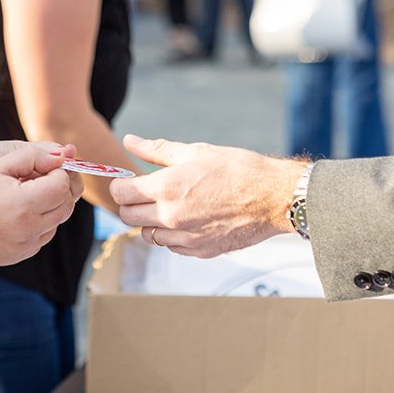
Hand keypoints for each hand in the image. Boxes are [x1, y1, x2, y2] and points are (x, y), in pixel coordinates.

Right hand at [0, 144, 78, 265]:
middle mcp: (28, 229)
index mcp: (23, 204)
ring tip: (24, 194)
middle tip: (39, 176)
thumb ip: (33, 156)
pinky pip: (42, 236)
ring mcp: (25, 246)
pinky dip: (39, 222)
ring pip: (57, 222)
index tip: (42, 165)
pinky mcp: (19, 255)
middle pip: (66, 205)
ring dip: (50, 205)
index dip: (57, 171)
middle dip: (59, 188)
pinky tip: (17, 212)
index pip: (63, 185)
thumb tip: (65, 154)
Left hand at [111, 135, 307, 257]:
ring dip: (150, 222)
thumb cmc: (238, 169)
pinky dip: (171, 235)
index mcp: (167, 188)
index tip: (129, 181)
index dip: (121, 185)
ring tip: (170, 207)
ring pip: (147, 236)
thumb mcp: (195, 152)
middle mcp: (171, 216)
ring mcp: (184, 237)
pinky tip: (188, 220)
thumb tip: (129, 141)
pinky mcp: (198, 251)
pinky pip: (170, 246)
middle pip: (127, 218)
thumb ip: (156, 150)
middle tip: (145, 194)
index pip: (121, 193)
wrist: (272, 197)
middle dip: (131, 205)